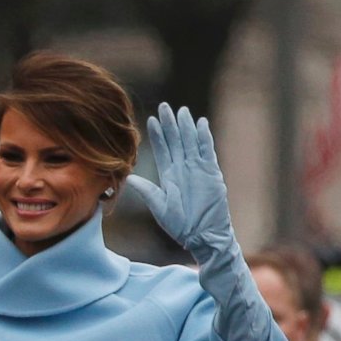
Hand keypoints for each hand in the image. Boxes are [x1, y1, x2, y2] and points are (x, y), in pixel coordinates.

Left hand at [124, 102, 235, 255]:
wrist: (202, 234)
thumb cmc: (180, 224)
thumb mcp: (159, 207)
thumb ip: (147, 191)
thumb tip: (128, 178)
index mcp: (169, 176)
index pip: (162, 150)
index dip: (157, 135)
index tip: (150, 119)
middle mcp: (183, 169)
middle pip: (176, 141)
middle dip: (170, 124)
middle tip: (164, 106)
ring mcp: (198, 169)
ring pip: (191, 142)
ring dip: (186, 127)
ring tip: (182, 111)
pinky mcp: (212, 173)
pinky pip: (208, 151)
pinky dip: (204, 137)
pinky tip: (200, 124)